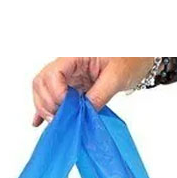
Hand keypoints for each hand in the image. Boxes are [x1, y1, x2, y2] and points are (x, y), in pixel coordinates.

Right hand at [31, 57, 152, 126]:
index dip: (56, 94)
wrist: (139, 58)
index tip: (68, 108)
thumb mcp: (117, 77)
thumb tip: (84, 113)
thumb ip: (99, 95)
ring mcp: (69, 75)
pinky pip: (52, 96)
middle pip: (42, 82)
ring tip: (55, 122)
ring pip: (43, 90)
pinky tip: (38, 121)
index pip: (53, 73)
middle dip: (46, 103)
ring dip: (45, 107)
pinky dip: (45, 108)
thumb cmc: (131, 59)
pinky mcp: (72, 86)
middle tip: (59, 119)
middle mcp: (68, 64)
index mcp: (76, 55)